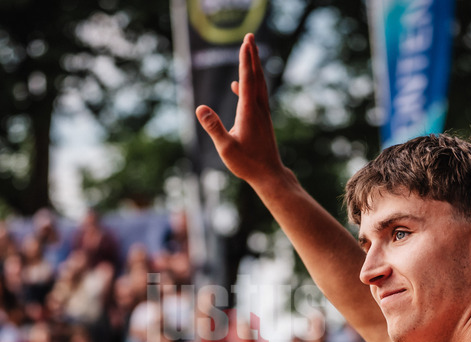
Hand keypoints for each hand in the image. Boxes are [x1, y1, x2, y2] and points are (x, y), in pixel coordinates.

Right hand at [195, 34, 284, 184]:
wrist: (270, 175)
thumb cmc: (248, 164)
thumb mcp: (226, 148)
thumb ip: (214, 127)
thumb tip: (199, 108)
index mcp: (249, 112)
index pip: (246, 80)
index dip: (245, 60)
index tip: (246, 42)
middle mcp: (258, 109)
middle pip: (256, 76)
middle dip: (252, 55)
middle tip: (250, 36)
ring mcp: (262, 114)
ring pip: (259, 84)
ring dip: (254, 66)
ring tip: (249, 51)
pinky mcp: (262, 120)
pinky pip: (256, 96)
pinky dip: (249, 84)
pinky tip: (237, 85)